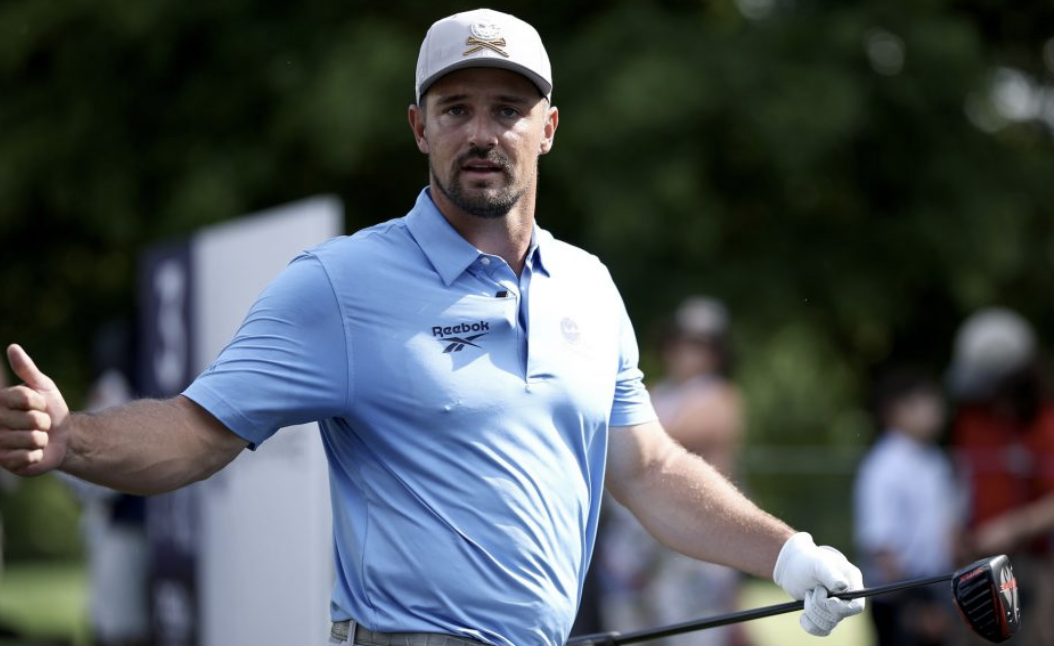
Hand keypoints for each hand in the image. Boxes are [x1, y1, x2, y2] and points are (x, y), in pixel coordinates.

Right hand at [0, 344, 70, 475]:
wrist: (61, 437)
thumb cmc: (51, 409)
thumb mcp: (43, 386)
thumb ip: (27, 369)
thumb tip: (13, 347)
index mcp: (1, 401)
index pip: (26, 399)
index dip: (41, 403)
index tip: (40, 405)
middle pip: (33, 420)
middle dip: (44, 423)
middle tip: (40, 425)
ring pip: (33, 439)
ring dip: (42, 439)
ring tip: (37, 438)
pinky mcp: (6, 462)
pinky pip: (30, 456)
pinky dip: (38, 454)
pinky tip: (33, 453)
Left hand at [773, 532, 864, 635]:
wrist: (791, 566)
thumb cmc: (806, 560)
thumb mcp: (817, 564)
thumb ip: (830, 574)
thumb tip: (843, 586)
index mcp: (851, 580)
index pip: (857, 605)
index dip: (843, 608)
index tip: (828, 601)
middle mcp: (847, 596)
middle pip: (839, 616)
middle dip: (820, 605)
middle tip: (811, 591)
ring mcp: (835, 606)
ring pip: (828, 624)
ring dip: (812, 612)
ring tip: (807, 595)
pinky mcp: (824, 614)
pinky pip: (821, 630)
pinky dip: (810, 625)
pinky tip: (803, 617)